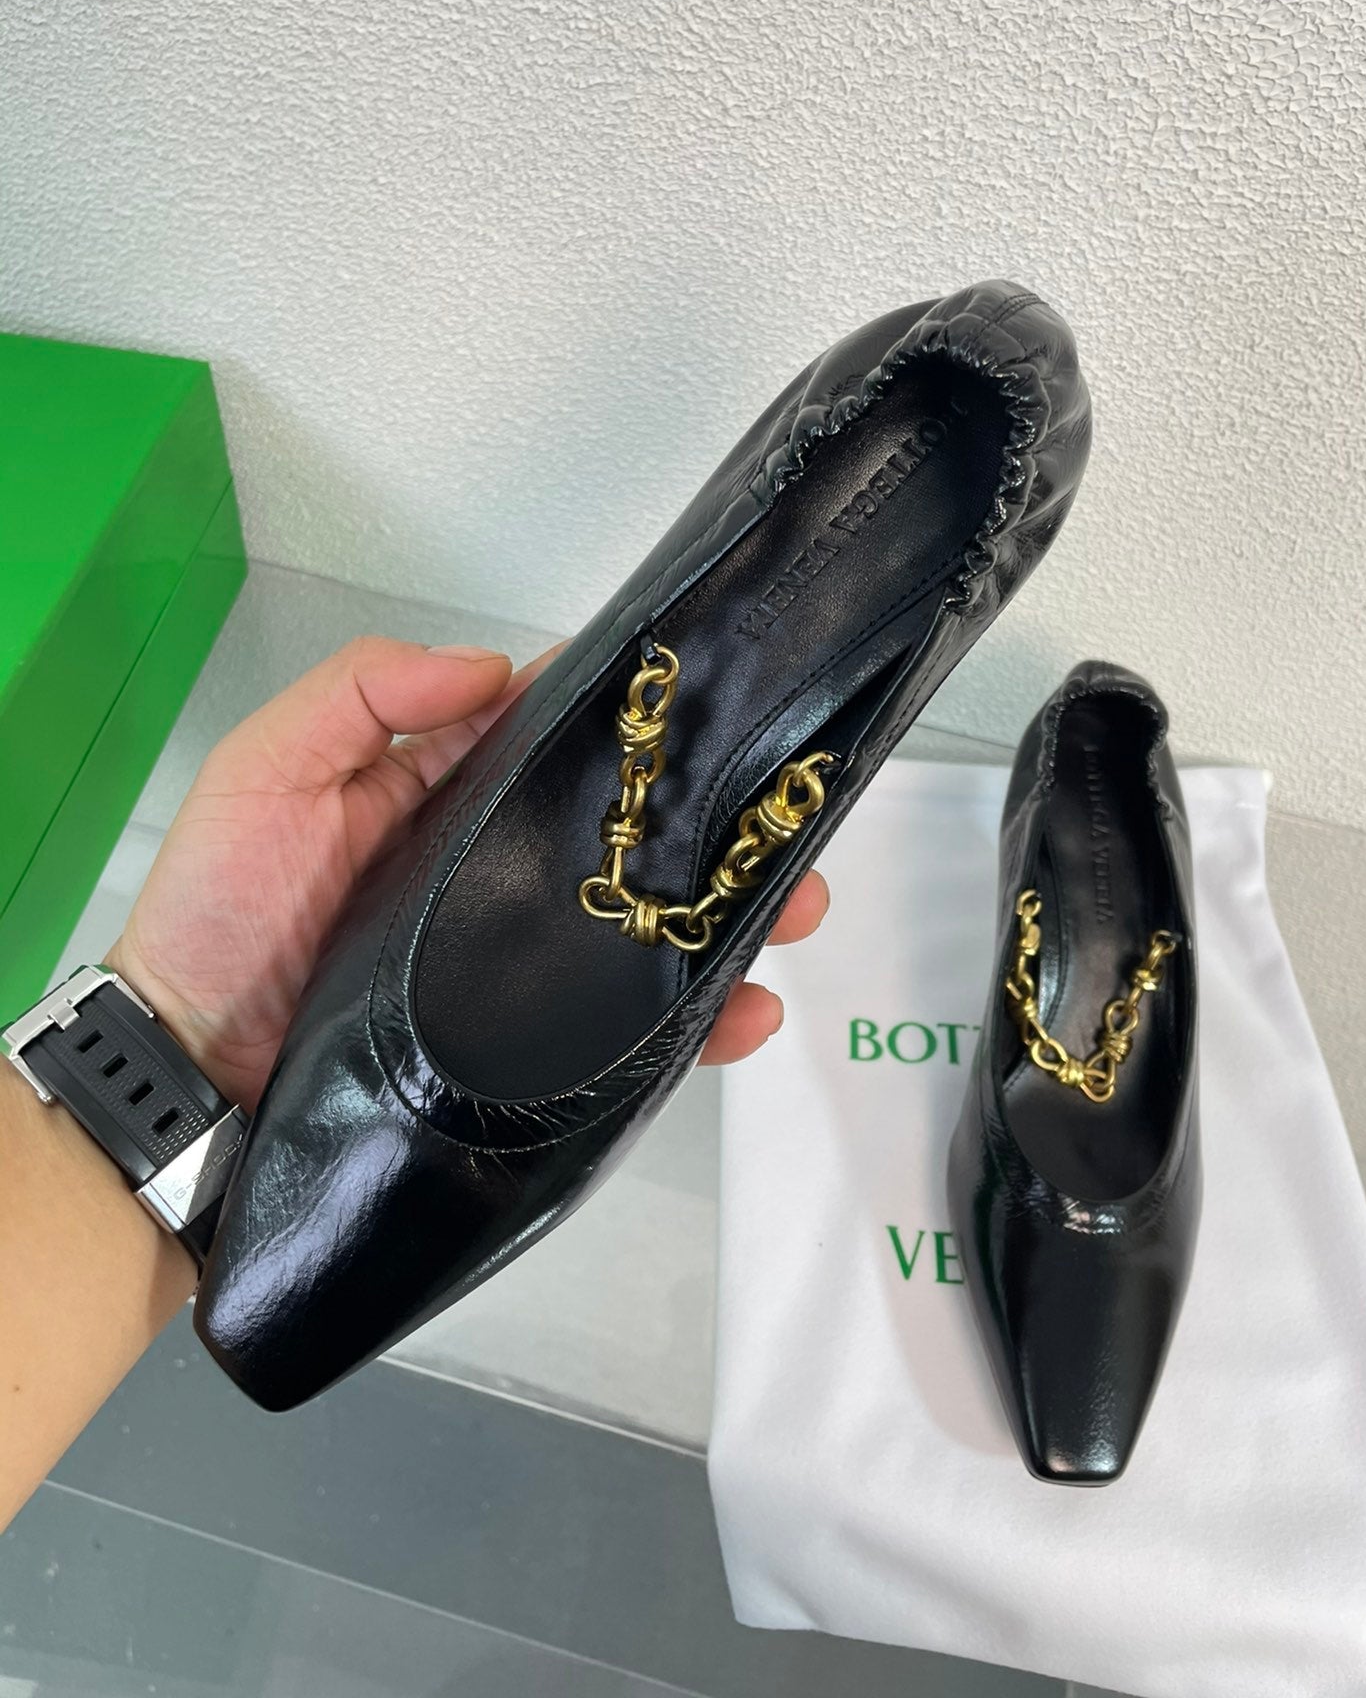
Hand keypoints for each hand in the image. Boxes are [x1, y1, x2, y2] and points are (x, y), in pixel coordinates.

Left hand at [110, 638, 828, 1111]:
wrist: (193, 1084)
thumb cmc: (218, 918)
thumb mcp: (265, 773)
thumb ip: (360, 694)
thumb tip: (493, 663)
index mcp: (444, 788)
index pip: (555, 731)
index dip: (633, 717)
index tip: (715, 701)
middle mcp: (494, 868)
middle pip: (624, 833)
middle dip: (713, 821)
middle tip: (788, 821)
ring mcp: (515, 960)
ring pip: (643, 927)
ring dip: (728, 913)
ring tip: (791, 909)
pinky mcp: (525, 1047)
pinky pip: (624, 1033)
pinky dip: (695, 1026)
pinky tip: (745, 1013)